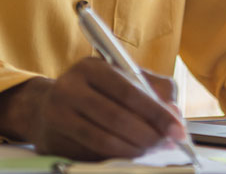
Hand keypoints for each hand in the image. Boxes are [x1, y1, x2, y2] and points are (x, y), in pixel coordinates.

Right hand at [0, 58, 185, 159]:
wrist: (47, 105)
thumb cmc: (94, 91)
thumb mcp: (121, 77)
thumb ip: (152, 89)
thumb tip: (173, 113)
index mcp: (90, 67)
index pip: (129, 91)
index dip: (156, 113)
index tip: (177, 129)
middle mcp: (69, 88)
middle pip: (116, 118)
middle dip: (148, 135)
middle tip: (166, 144)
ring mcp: (56, 116)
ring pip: (104, 141)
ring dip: (134, 150)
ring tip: (150, 150)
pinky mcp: (52, 141)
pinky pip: (91, 155)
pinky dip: (115, 158)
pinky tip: (128, 154)